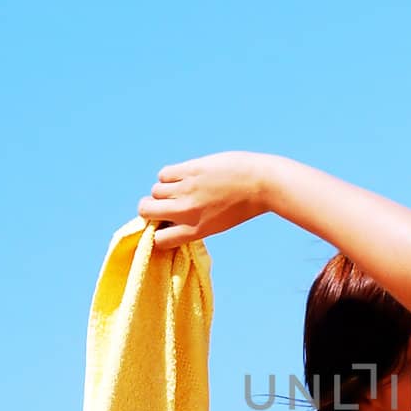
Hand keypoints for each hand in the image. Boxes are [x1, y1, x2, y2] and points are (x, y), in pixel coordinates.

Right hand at [136, 150, 275, 250]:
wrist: (264, 183)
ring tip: (180, 188)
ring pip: (155, 191)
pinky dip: (170, 175)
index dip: (156, 232)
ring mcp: (187, 190)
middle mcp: (187, 212)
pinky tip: (183, 176)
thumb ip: (195, 222)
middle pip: (146, 211)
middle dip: (147, 208)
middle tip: (157, 205)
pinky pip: (164, 174)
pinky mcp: (190, 170)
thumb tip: (173, 215)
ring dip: (163, 190)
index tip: (162, 225)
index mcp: (196, 230)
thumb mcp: (218, 223)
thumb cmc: (245, 204)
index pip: (160, 240)